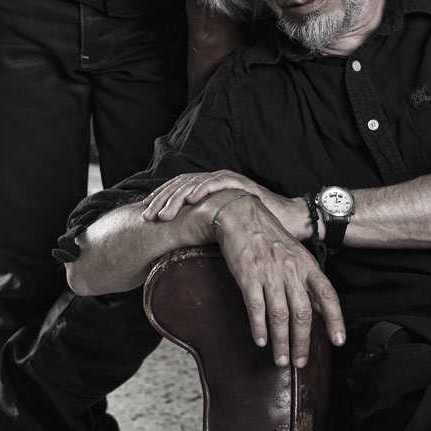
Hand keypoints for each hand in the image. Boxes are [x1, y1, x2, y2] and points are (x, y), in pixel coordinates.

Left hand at [142, 170, 306, 239]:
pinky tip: (191, 198)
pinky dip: (203, 188)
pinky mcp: (240, 183)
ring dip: (176, 197)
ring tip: (163, 213)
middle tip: (147, 217)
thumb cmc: (254, 231)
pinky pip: (217, 182)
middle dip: (161, 201)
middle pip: (179, 186)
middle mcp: (213, 182)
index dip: (159, 202)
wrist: (287, 223)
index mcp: (206, 192)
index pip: (176, 191)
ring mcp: (226, 181)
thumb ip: (203, 233)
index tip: (143, 216)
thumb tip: (178, 249)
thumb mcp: (221, 232)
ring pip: (194, 183)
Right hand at [202, 191, 345, 367]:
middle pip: (302, 312)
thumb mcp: (295, 255)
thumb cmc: (269, 237)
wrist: (241, 216)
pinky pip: (256, 307)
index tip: (338, 341)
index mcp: (306, 264)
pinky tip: (261, 341)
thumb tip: (320, 309)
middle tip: (300, 363)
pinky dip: (259, 327)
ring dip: (281, 341)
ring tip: (281, 361)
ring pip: (280, 315)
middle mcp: (290, 269)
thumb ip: (307, 281)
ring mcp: (269, 273)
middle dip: (302, 342)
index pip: (327, 294)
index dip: (334, 319)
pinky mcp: (248, 275)